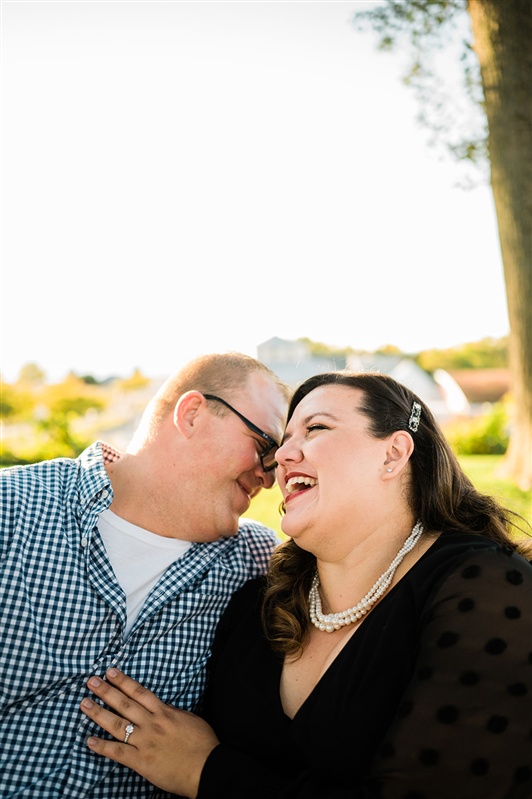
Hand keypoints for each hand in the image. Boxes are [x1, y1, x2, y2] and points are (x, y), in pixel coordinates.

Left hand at [80, 668, 219, 797]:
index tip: (110, 672)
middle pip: (124, 704)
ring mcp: (145, 741)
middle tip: (91, 681)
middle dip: (106, 691)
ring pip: (117, 724)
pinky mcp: (142, 761)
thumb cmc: (202, 743)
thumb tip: (161, 708)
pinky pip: (118, 752)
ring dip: (99, 713)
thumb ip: (172, 713)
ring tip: (84, 704)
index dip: (123, 681)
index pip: (139, 692)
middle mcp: (152, 723)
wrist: (207, 767)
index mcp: (164, 712)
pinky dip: (103, 747)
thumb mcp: (189, 719)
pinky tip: (89, 741)